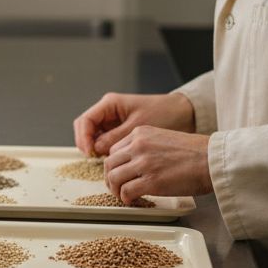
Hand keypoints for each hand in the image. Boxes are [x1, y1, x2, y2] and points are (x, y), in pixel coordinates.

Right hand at [73, 92, 195, 156]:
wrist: (183, 114)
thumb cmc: (164, 114)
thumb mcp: (137, 126)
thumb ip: (115, 137)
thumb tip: (96, 149)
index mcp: (110, 104)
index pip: (85, 121)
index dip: (83, 138)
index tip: (89, 153)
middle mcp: (109, 112)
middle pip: (86, 129)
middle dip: (87, 144)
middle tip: (93, 160)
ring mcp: (114, 122)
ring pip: (95, 137)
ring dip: (96, 149)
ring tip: (104, 163)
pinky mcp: (120, 131)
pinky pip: (106, 142)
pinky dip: (106, 151)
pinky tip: (113, 161)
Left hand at [104, 126, 212, 203]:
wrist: (212, 159)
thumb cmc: (195, 152)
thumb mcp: (163, 138)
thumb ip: (145, 146)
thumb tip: (133, 164)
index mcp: (140, 133)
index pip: (114, 150)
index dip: (115, 165)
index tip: (120, 174)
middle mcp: (138, 145)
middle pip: (109, 164)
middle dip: (110, 178)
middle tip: (117, 188)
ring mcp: (143, 163)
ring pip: (114, 178)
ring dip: (116, 190)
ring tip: (124, 196)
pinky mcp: (151, 182)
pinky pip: (126, 192)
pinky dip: (126, 199)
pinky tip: (134, 200)